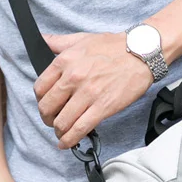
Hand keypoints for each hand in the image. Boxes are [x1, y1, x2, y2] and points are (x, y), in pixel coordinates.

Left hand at [34, 31, 153, 148]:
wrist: (141, 53)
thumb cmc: (114, 46)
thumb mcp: (82, 38)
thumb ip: (59, 42)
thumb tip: (42, 40)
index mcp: (65, 61)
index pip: (40, 88)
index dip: (40, 100)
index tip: (46, 104)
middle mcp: (73, 78)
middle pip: (47, 107)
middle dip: (47, 118)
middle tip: (52, 120)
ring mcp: (87, 94)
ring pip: (62, 122)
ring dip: (58, 131)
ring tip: (62, 132)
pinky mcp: (103, 107)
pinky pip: (80, 128)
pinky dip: (69, 139)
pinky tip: (66, 142)